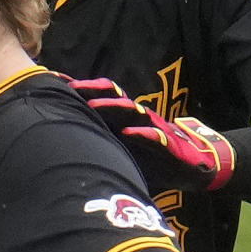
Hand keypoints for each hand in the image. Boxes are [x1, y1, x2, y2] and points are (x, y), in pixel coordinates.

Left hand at [67, 78, 233, 191]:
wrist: (197, 168)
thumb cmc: (155, 162)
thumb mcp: (124, 155)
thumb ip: (102, 149)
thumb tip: (68, 155)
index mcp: (123, 121)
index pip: (98, 100)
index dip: (78, 91)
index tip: (54, 83)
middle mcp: (136, 120)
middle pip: (111, 98)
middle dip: (91, 91)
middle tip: (69, 87)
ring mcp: (153, 128)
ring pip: (130, 112)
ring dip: (112, 108)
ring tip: (93, 106)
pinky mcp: (169, 144)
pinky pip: (155, 137)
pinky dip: (143, 134)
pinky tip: (130, 133)